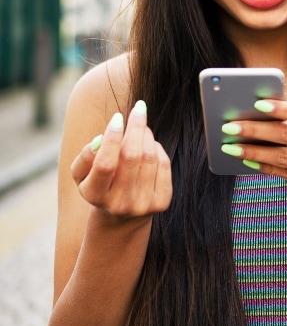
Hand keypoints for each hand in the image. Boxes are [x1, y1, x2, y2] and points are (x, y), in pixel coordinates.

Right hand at [71, 101, 172, 219]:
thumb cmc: (99, 185)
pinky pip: (163, 165)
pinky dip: (157, 148)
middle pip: (132, 157)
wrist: (122, 216)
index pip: (105, 164)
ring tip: (141, 126)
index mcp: (95, 196)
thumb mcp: (83, 175)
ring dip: (147, 136)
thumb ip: (85, 157)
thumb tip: (100, 140)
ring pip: (150, 157)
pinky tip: (149, 145)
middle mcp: (120, 203)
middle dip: (136, 128)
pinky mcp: (162, 202)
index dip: (112, 138)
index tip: (117, 117)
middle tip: (139, 109)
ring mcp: (143, 204)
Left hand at [221, 99, 286, 209]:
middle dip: (255, 130)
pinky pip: (286, 174)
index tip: (256, 104)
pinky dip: (265, 167)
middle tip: (229, 126)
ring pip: (283, 157)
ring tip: (231, 146)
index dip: (281, 109)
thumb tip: (264, 115)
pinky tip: (248, 161)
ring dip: (253, 151)